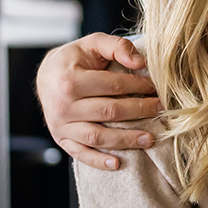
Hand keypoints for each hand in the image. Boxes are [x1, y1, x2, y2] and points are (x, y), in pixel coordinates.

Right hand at [37, 34, 161, 170]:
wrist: (46, 76)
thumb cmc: (75, 59)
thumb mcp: (93, 43)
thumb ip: (117, 47)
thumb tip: (141, 63)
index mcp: (69, 80)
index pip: (113, 86)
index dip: (138, 87)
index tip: (157, 88)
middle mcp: (62, 105)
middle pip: (109, 111)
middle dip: (140, 111)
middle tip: (161, 110)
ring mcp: (60, 125)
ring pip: (98, 137)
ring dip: (126, 140)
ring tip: (150, 139)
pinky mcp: (61, 139)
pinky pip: (80, 154)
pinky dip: (98, 161)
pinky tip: (118, 164)